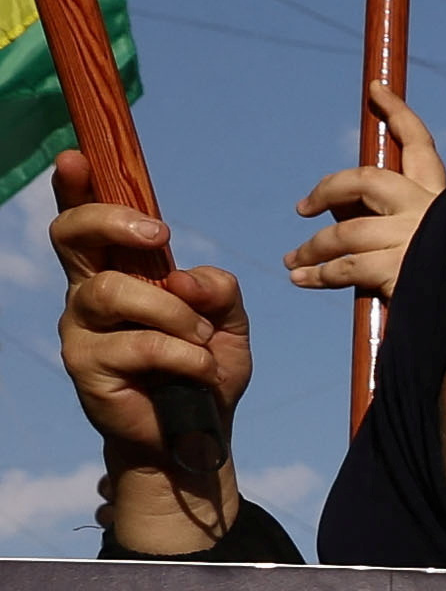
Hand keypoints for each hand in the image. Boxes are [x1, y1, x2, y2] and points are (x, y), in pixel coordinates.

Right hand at [50, 164, 245, 552]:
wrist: (197, 434)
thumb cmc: (203, 370)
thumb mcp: (228, 322)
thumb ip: (218, 289)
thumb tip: (187, 274)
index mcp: (118, 272)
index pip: (87, 223)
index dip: (76, 187)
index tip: (76, 156)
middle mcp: (88, 293)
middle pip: (72, 236)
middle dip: (111, 222)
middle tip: (158, 236)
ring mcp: (80, 328)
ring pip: (114, 291)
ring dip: (171, 311)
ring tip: (199, 339)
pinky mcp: (85, 365)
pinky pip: (136, 343)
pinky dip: (181, 354)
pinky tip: (198, 370)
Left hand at [282, 94, 445, 298]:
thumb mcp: (426, 240)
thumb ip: (391, 219)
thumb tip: (339, 209)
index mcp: (443, 199)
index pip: (420, 145)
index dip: (397, 112)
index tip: (375, 88)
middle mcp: (430, 211)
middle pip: (366, 180)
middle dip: (328, 189)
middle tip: (304, 207)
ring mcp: (415, 238)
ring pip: (345, 231)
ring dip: (312, 247)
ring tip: (293, 260)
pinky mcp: (401, 270)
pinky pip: (345, 267)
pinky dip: (318, 274)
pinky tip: (303, 279)